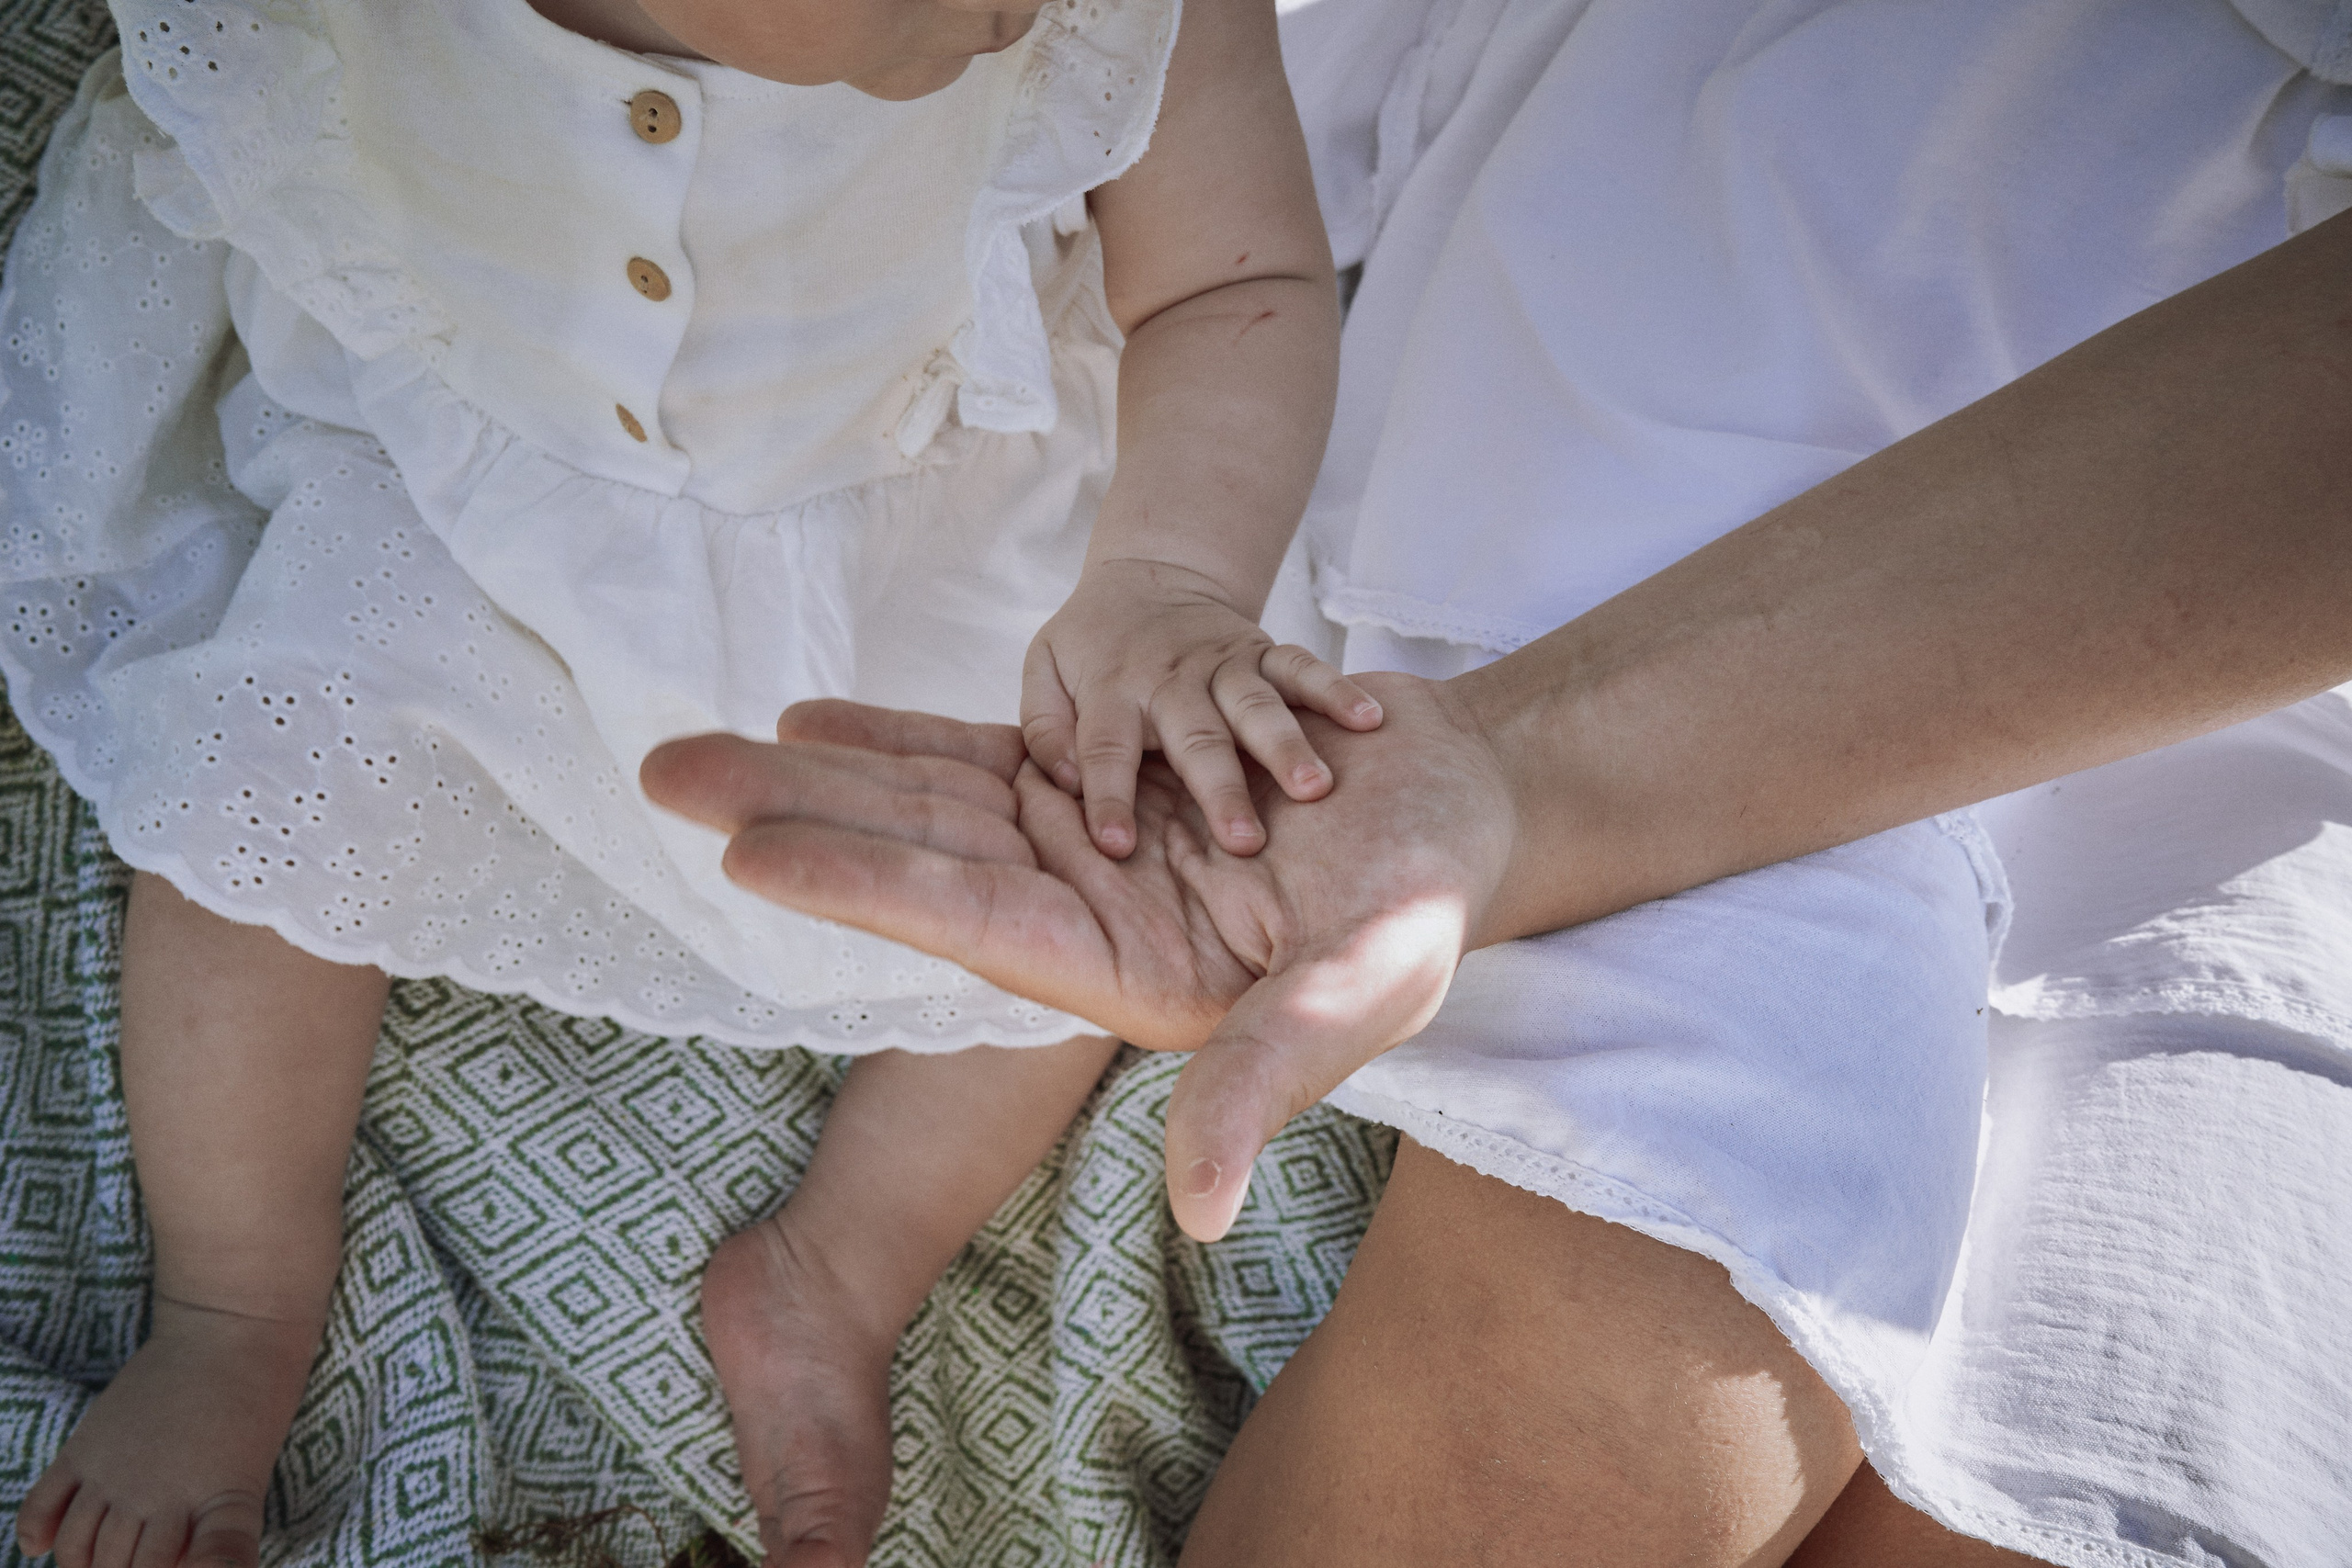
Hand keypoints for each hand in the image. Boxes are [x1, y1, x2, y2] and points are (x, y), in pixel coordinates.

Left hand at [640, 674, 1514, 1240]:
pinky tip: (811, 720)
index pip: (970, 923)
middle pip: (913, 857)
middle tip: (659, 773)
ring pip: (927, 801)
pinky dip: (898, 738)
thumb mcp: (1362, 987)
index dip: (863, 883)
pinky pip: (977, 758)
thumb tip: (1195, 1208)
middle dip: (789, 816)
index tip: (747, 852)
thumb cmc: (1423, 902)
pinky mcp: (1095, 787)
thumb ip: (1267, 1077)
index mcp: (1124, 976)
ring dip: (815, 771)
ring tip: (698, 744)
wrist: (1454, 803)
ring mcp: (1079, 848)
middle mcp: (1078, 917)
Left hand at [1021, 559, 1382, 859]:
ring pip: (1257, 706)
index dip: (1108, 796)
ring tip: (1316, 790)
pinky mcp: (1263, 651)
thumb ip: (1043, 725)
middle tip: (1245, 844)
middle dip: (1220, 790)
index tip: (1116, 847)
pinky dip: (1337, 689)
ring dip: (1287, 746)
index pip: (1105, 748)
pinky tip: (1369, 720)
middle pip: (1196, 737)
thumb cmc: (1092, 645)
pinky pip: (1303, 668)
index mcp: (1112, 689)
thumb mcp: (1044, 671)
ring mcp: (1224, 664)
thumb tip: (1061, 780)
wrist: (1148, 576)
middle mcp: (1172, 678)